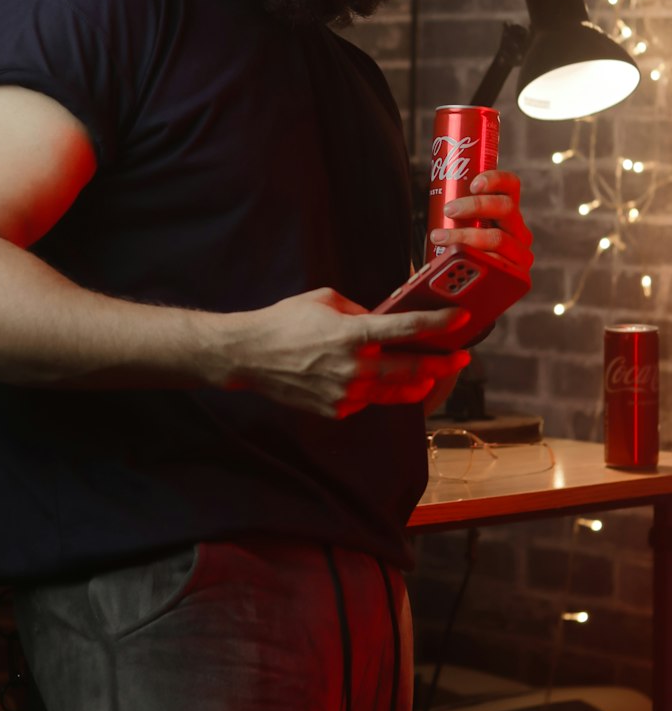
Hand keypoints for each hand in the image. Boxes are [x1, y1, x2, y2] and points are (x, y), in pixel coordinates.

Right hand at [227, 288, 470, 421]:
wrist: (249, 355)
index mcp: (353, 333)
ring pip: (395, 391)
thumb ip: (359, 311)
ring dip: (417, 383)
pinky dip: (377, 391)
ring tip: (430, 377)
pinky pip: (368, 401)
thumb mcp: (325, 300)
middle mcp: (354, 366)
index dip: (439, 324)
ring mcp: (346, 393)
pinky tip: (377, 382)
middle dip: (442, 363)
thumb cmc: (284, 321)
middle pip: (412, 368)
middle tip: (460, 357)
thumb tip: (382, 320)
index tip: (461, 320)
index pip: (407, 329)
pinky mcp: (337, 409)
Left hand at [428, 167, 533, 274]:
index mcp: (508, 213)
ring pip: (498, 238)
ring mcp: (521, 254)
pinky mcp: (518, 277)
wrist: (466, 291)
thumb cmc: (458, 252)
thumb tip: (431, 183)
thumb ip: (451, 209)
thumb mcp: (459, 227)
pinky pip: (498, 264)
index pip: (511, 186)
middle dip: (475, 205)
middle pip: (506, 207)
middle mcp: (519, 231)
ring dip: (466, 236)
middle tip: (449, 210)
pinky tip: (461, 261)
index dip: (495, 179)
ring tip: (440, 237)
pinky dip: (478, 260)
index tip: (472, 184)